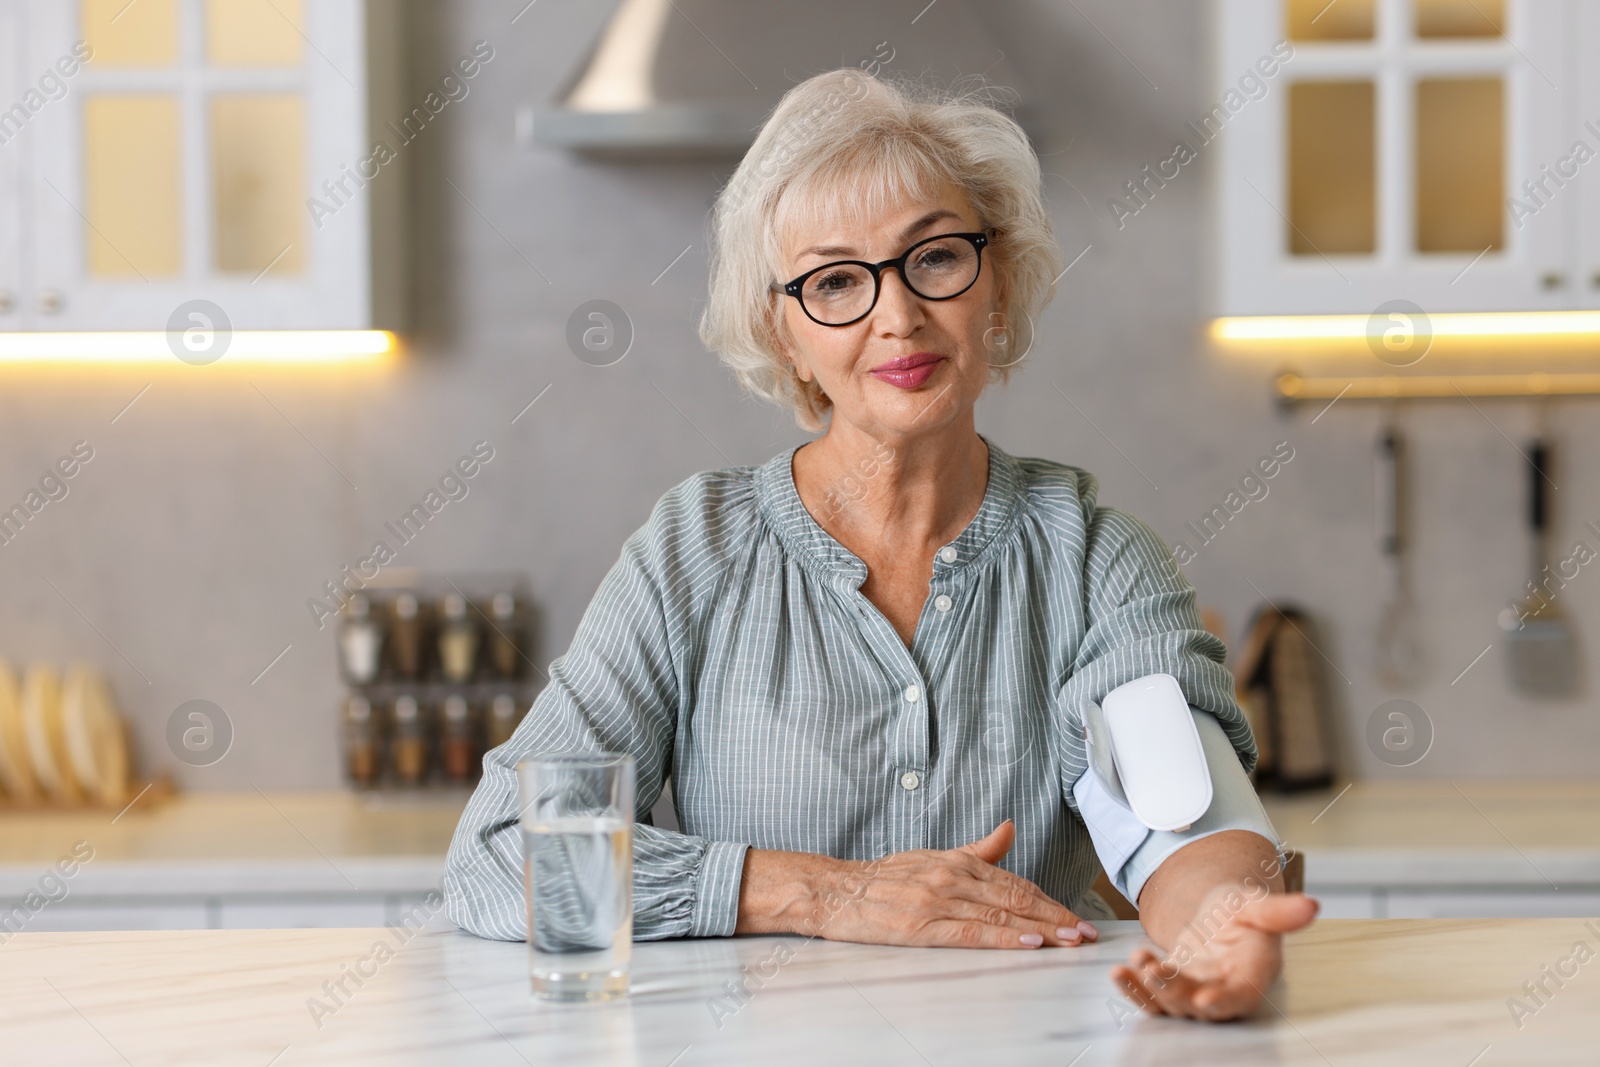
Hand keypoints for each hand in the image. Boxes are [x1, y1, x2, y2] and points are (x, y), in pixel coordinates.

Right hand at [800, 820, 1098, 949]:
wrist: (835, 890)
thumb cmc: (883, 878)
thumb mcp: (933, 856)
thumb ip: (978, 849)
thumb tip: (1010, 829)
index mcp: (958, 861)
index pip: (1015, 882)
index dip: (1049, 900)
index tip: (1076, 915)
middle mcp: (953, 876)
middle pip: (1016, 899)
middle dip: (1056, 916)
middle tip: (1086, 933)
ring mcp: (938, 900)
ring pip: (1001, 916)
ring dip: (1041, 930)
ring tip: (1070, 941)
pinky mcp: (922, 926)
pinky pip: (972, 933)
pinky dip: (1005, 938)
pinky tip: (1029, 943)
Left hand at [1111, 888, 1317, 1020]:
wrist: (1217, 915)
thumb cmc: (1240, 911)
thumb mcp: (1254, 903)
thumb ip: (1278, 910)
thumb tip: (1312, 905)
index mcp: (1253, 972)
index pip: (1242, 995)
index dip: (1225, 1000)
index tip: (1204, 1000)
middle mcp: (1226, 990)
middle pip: (1201, 1004)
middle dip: (1175, 992)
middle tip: (1152, 969)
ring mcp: (1198, 994)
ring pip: (1173, 1005)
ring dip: (1149, 991)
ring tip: (1129, 966)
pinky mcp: (1173, 992)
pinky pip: (1153, 1000)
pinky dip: (1135, 990)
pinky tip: (1119, 973)